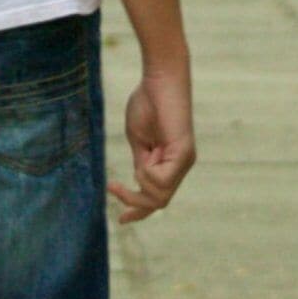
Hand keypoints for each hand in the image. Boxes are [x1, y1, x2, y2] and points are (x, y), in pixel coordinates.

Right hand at [111, 63, 194, 221]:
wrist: (159, 79)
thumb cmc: (147, 103)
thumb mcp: (138, 141)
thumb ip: (140, 163)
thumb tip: (138, 183)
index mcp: (170, 163)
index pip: (158, 197)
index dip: (139, 211)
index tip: (120, 220)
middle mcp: (181, 165)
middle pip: (159, 202)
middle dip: (133, 201)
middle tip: (112, 187)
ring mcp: (185, 160)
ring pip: (159, 195)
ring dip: (140, 181)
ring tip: (139, 155)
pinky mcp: (184, 153)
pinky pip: (162, 181)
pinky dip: (147, 174)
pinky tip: (147, 153)